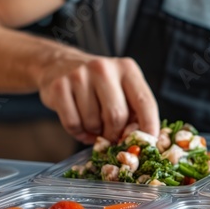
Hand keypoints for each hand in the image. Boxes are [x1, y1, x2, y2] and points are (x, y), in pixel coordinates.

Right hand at [36, 52, 159, 143]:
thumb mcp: (121, 88)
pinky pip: (73, 124)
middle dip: (115, 134)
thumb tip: (141, 139)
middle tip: (111, 137)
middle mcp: (104, 68)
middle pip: (116, 116)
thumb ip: (134, 110)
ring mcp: (79, 76)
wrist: (58, 65)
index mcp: (127, 69)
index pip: (145, 102)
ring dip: (94, 133)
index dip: (149, 126)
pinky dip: (78, 132)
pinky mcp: (59, 87)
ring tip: (93, 124)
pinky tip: (80, 124)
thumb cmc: (97, 84)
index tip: (150, 143)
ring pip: (93, 123)